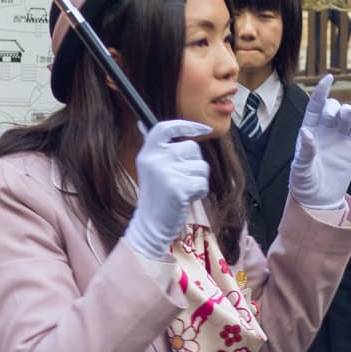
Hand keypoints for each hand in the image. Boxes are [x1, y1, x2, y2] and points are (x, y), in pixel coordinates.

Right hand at [123, 119, 211, 259]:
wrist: (150, 226)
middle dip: (194, 164)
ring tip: (181, 190)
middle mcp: (154, 159)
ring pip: (201, 166)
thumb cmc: (157, 198)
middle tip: (180, 180)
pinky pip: (202, 182)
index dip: (186, 125)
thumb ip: (161, 150)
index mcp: (147, 153)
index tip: (203, 129)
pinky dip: (199, 192)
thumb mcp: (152, 169)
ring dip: (198, 180)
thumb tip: (166, 127)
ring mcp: (166, 173)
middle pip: (192, 147)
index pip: (165, 127)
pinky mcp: (178, 188)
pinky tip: (185, 199)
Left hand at [289, 74, 350, 211]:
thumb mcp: (300, 169)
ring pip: (348, 116)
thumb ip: (304, 151)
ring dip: (349, 112)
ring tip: (348, 119)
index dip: (322, 91)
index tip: (329, 78)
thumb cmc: (303, 185)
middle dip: (334, 106)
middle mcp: (325, 132)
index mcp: (308, 131)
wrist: (318, 201)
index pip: (315, 105)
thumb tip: (307, 133)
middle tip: (333, 117)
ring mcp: (339, 139)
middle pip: (333, 108)